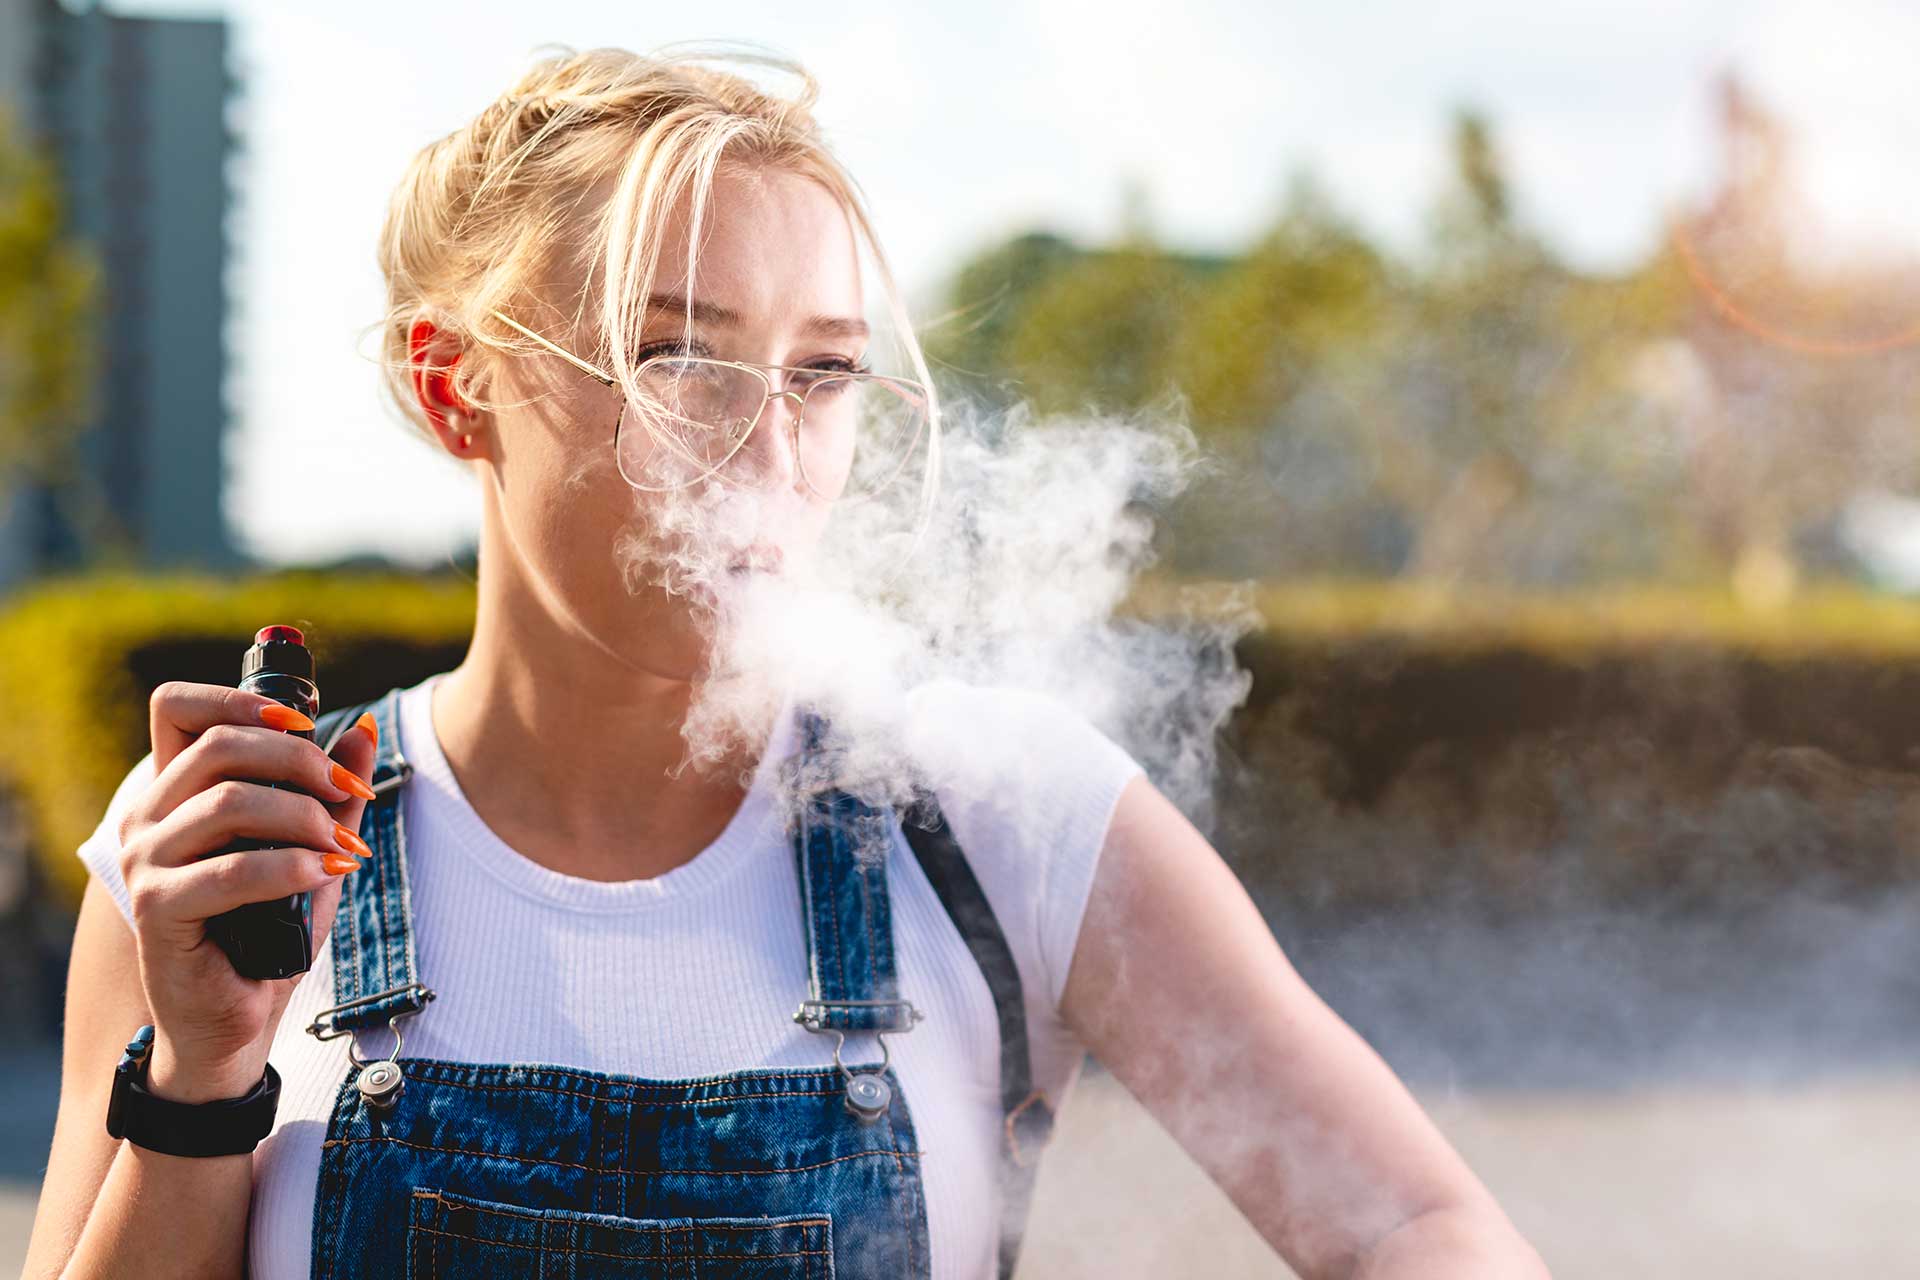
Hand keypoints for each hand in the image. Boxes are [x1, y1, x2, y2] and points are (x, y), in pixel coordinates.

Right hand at [117, 682, 377, 1096]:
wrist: (237, 1014)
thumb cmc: (272, 926)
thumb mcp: (313, 847)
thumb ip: (333, 790)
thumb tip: (365, 725)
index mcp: (176, 790)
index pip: (180, 708)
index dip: (241, 699)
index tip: (305, 723)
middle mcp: (148, 816)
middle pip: (220, 745)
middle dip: (300, 761)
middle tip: (349, 792)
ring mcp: (145, 860)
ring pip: (228, 801)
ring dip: (303, 817)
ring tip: (343, 849)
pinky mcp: (156, 908)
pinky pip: (230, 870)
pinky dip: (288, 866)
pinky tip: (325, 873)